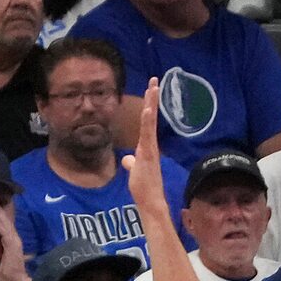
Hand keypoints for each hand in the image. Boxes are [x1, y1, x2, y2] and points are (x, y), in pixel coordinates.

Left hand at [124, 99, 173, 233]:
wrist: (151, 201)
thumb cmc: (144, 187)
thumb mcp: (134, 170)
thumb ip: (131, 162)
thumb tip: (127, 159)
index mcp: (147, 146)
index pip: (147, 122)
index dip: (148, 105)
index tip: (150, 89)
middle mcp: (151, 144)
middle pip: (151, 117)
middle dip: (152, 98)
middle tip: (154, 79)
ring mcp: (151, 149)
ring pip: (150, 122)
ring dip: (151, 104)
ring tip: (152, 87)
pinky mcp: (149, 155)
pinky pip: (148, 135)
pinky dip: (148, 123)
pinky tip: (148, 110)